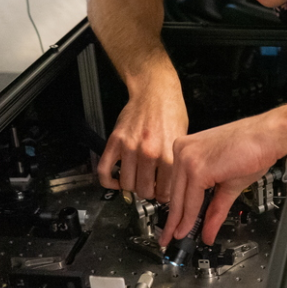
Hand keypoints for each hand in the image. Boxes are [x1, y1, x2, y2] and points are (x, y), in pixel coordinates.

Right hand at [98, 88, 188, 202]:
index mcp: (168, 154)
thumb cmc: (170, 112)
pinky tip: (116, 180)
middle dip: (148, 193)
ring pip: (126, 184)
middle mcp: (148, 152)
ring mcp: (129, 148)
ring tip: (137, 181)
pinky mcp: (115, 141)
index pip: (165, 191)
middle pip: (144, 191)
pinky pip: (105, 171)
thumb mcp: (181, 140)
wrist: (155, 91)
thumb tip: (171, 187)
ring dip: (131, 187)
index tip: (163, 195)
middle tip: (150, 188)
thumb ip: (175, 164)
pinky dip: (108, 181)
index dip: (165, 196)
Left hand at [161, 115, 283, 245]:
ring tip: (177, 238)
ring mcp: (189, 158)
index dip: (175, 208)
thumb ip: (216, 208)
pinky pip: (192, 200)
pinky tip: (189, 229)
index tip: (172, 224)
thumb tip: (208, 230)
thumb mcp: (229, 183)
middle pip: (175, 193)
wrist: (268, 136)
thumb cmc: (253, 149)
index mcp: (187, 149)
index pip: (177, 185)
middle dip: (173, 220)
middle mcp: (183, 150)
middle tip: (168, 237)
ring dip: (180, 222)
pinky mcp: (198, 168)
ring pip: (180, 198)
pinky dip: (191, 218)